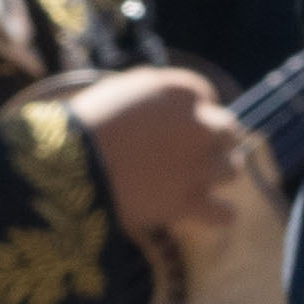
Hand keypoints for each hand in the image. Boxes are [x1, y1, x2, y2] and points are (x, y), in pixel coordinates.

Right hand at [58, 64, 261, 242]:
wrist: (71, 165)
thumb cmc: (88, 122)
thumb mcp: (124, 89)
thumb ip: (158, 93)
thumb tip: (172, 105)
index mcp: (183, 91)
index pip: (208, 96)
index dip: (191, 111)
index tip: (171, 123)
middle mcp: (200, 126)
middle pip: (229, 131)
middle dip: (212, 139)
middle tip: (187, 150)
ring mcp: (198, 166)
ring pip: (232, 169)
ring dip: (216, 172)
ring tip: (192, 178)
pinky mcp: (188, 203)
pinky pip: (225, 214)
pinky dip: (218, 214)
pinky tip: (207, 211)